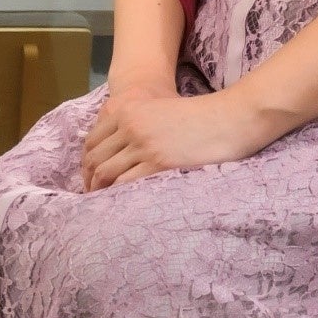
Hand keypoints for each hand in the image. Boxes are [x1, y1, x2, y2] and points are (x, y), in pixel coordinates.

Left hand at [78, 82, 271, 188]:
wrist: (230, 117)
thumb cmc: (200, 117)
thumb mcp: (159, 111)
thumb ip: (137, 125)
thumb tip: (121, 152)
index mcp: (126, 111)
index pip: (92, 142)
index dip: (86, 164)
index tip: (88, 179)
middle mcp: (129, 126)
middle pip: (95, 159)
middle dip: (89, 181)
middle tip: (91, 198)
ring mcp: (143, 144)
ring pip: (107, 173)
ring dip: (100, 192)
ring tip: (102, 206)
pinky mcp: (159, 162)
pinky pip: (127, 183)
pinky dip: (118, 196)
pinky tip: (119, 206)